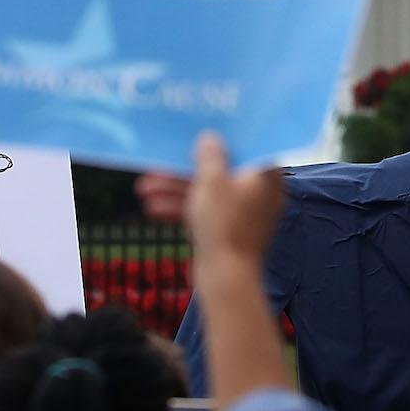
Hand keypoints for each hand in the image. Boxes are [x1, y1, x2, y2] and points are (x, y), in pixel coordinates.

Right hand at [136, 132, 282, 266]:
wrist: (225, 279)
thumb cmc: (224, 224)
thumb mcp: (212, 181)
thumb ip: (210, 155)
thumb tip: (210, 138)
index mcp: (266, 176)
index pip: (245, 147)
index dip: (221, 138)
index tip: (200, 130)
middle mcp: (259, 193)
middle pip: (219, 171)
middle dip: (183, 170)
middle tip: (156, 165)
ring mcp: (243, 214)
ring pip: (208, 194)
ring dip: (175, 190)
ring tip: (143, 190)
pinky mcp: (229, 232)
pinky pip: (206, 212)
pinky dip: (183, 209)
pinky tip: (153, 209)